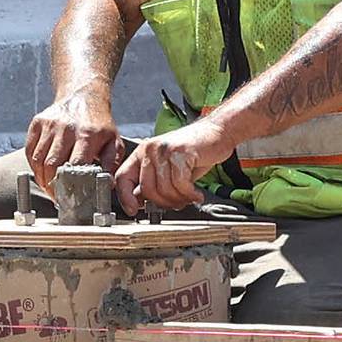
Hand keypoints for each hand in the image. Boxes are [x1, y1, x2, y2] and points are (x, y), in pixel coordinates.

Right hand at [25, 90, 122, 196]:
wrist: (84, 96)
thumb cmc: (99, 124)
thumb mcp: (113, 141)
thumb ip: (111, 163)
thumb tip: (107, 184)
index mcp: (87, 134)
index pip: (75, 166)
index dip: (70, 185)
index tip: (70, 198)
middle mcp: (67, 128)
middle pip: (52, 165)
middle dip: (52, 185)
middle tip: (56, 196)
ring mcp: (50, 125)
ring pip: (38, 160)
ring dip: (41, 178)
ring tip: (48, 186)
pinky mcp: (38, 122)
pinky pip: (29, 150)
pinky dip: (33, 165)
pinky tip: (41, 172)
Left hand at [113, 117, 231, 215]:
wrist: (219, 131)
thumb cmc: (196, 151)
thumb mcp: (170, 167)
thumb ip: (154, 181)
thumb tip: (140, 202)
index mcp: (144, 152)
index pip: (123, 177)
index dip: (125, 197)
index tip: (133, 210)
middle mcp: (151, 149)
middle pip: (147, 189)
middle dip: (164, 203)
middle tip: (177, 204)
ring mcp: (165, 149)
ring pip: (165, 189)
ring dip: (179, 200)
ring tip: (190, 198)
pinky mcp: (181, 152)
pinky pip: (181, 184)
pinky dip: (190, 194)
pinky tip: (197, 194)